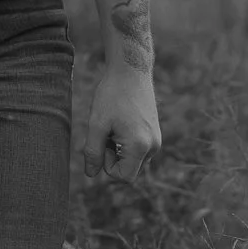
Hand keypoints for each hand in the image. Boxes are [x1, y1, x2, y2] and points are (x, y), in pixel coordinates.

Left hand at [84, 64, 160, 182]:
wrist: (131, 71)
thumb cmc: (112, 95)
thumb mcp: (96, 124)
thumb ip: (93, 152)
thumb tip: (90, 174)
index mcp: (140, 147)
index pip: (123, 177)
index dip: (107, 165)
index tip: (101, 143)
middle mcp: (153, 147)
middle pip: (128, 169)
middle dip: (111, 156)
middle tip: (105, 131)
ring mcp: (156, 141)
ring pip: (131, 159)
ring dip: (117, 149)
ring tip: (112, 126)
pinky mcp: (154, 134)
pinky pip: (137, 149)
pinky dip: (124, 142)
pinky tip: (119, 123)